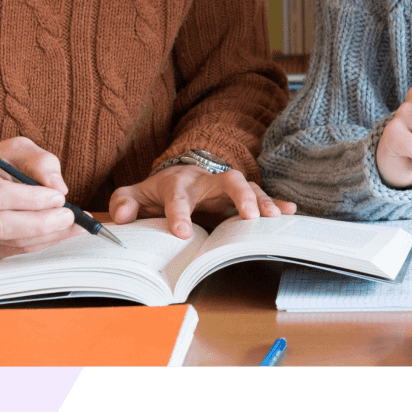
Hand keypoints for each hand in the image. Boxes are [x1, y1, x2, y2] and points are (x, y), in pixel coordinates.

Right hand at [0, 136, 80, 258]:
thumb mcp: (18, 149)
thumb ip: (40, 162)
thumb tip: (58, 188)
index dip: (30, 199)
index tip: (59, 197)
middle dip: (40, 223)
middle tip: (69, 216)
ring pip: (7, 243)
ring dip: (45, 236)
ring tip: (73, 226)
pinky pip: (12, 251)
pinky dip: (39, 243)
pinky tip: (59, 232)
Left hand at [109, 166, 297, 238]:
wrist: (175, 177)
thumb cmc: (156, 192)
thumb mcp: (134, 196)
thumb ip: (124, 202)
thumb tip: (122, 216)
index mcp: (177, 183)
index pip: (178, 196)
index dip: (179, 214)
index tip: (181, 233)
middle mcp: (205, 181)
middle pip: (226, 179)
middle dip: (239, 195)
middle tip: (248, 215)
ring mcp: (224, 187)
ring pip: (247, 186)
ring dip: (261, 200)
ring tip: (272, 217)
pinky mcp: (238, 195)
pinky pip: (259, 195)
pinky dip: (274, 202)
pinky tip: (289, 211)